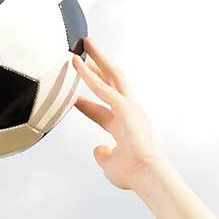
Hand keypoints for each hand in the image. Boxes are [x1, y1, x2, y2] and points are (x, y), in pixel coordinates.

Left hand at [72, 36, 169, 190]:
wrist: (148, 176)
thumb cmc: (133, 175)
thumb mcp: (111, 165)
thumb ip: (103, 155)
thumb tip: (98, 149)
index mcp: (124, 126)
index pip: (101, 109)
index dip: (85, 103)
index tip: (71, 98)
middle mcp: (128, 111)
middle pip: (112, 82)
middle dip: (98, 66)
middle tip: (86, 52)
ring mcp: (128, 107)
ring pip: (111, 75)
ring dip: (97, 57)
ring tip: (85, 42)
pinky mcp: (125, 107)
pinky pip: (102, 87)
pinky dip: (88, 74)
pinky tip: (77, 63)